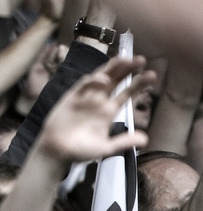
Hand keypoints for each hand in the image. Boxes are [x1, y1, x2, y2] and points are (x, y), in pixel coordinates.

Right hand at [36, 56, 154, 163]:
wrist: (58, 151)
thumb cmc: (81, 150)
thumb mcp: (106, 148)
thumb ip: (123, 141)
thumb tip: (145, 139)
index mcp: (108, 111)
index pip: (126, 93)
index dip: (138, 84)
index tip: (152, 75)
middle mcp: (99, 101)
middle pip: (116, 81)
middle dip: (127, 69)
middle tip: (141, 59)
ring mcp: (85, 97)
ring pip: (100, 77)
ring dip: (111, 68)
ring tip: (125, 59)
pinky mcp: (72, 97)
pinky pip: (83, 85)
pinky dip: (93, 81)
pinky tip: (103, 80)